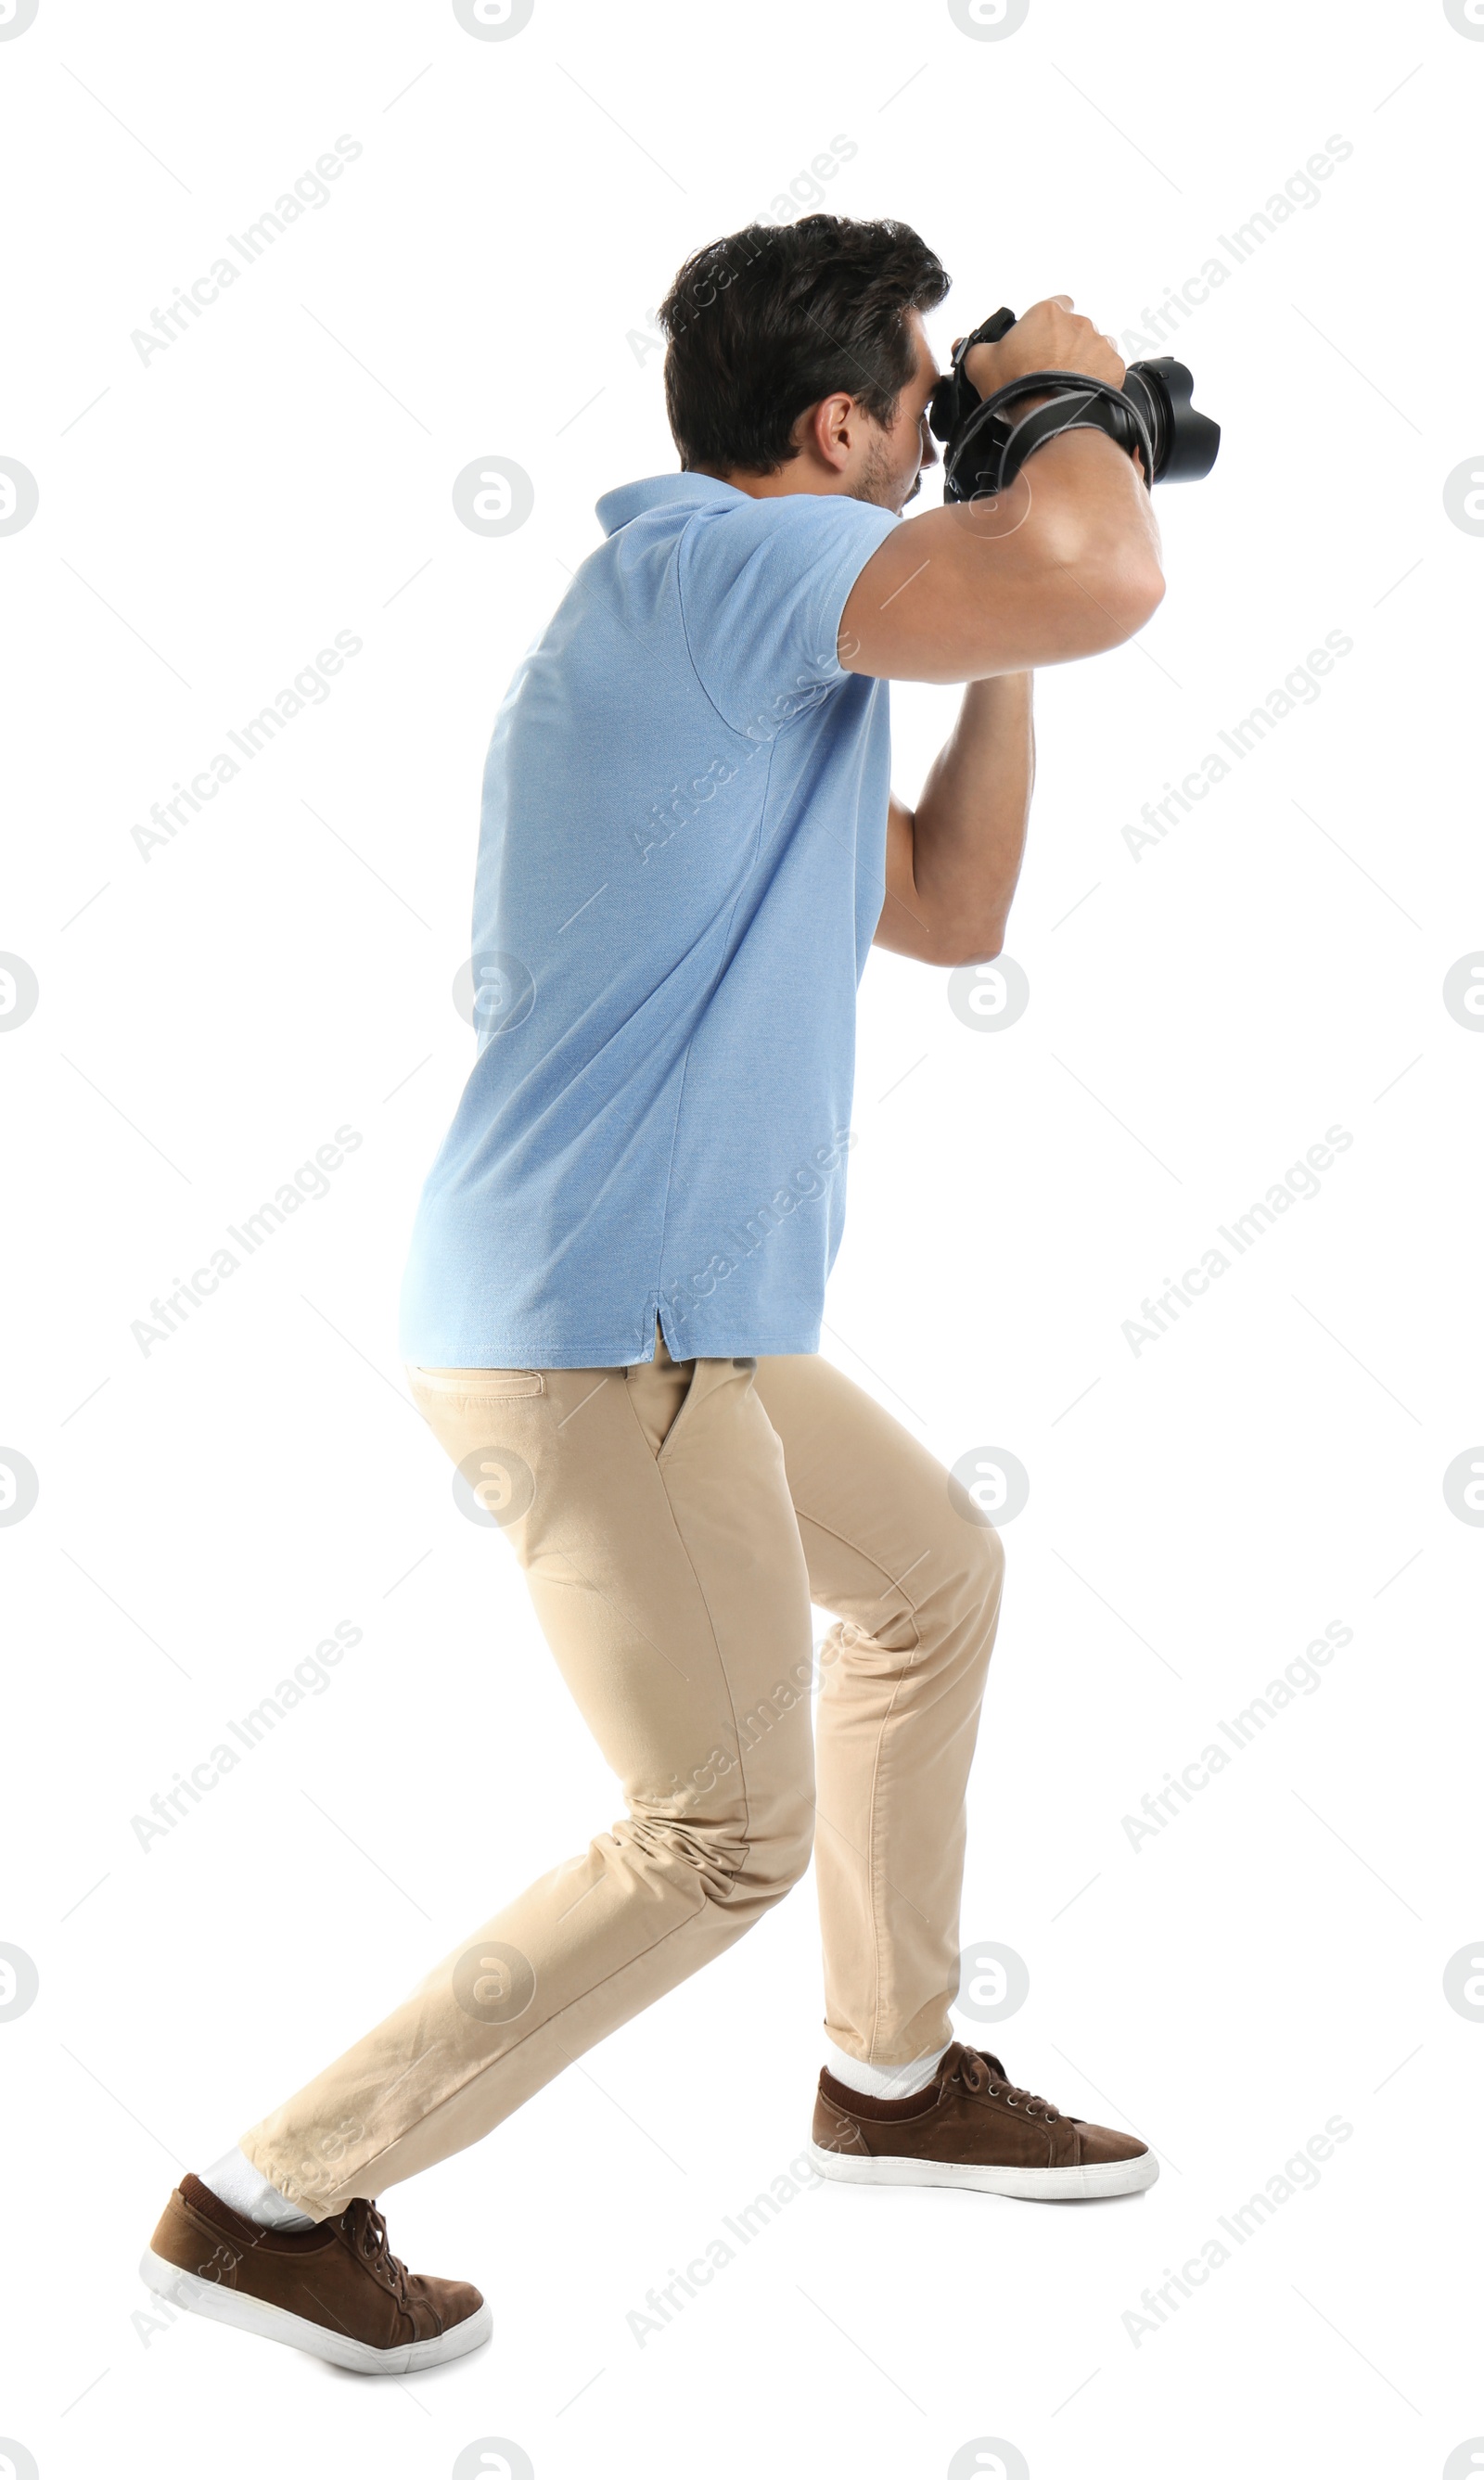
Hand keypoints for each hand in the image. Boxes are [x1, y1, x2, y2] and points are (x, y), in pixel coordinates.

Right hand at [959, 296, 1124, 402]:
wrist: (1050, 419)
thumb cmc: (1016, 388)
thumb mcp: (980, 365)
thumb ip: (974, 349)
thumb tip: (966, 346)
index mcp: (1048, 313)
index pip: (1055, 304)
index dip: (1047, 323)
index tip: (1040, 340)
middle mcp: (1078, 322)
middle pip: (1074, 328)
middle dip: (1065, 345)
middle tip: (1050, 370)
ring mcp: (1099, 344)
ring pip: (1093, 347)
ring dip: (1084, 360)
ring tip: (1067, 384)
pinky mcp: (1114, 367)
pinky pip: (1108, 368)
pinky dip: (1099, 378)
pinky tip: (1083, 392)